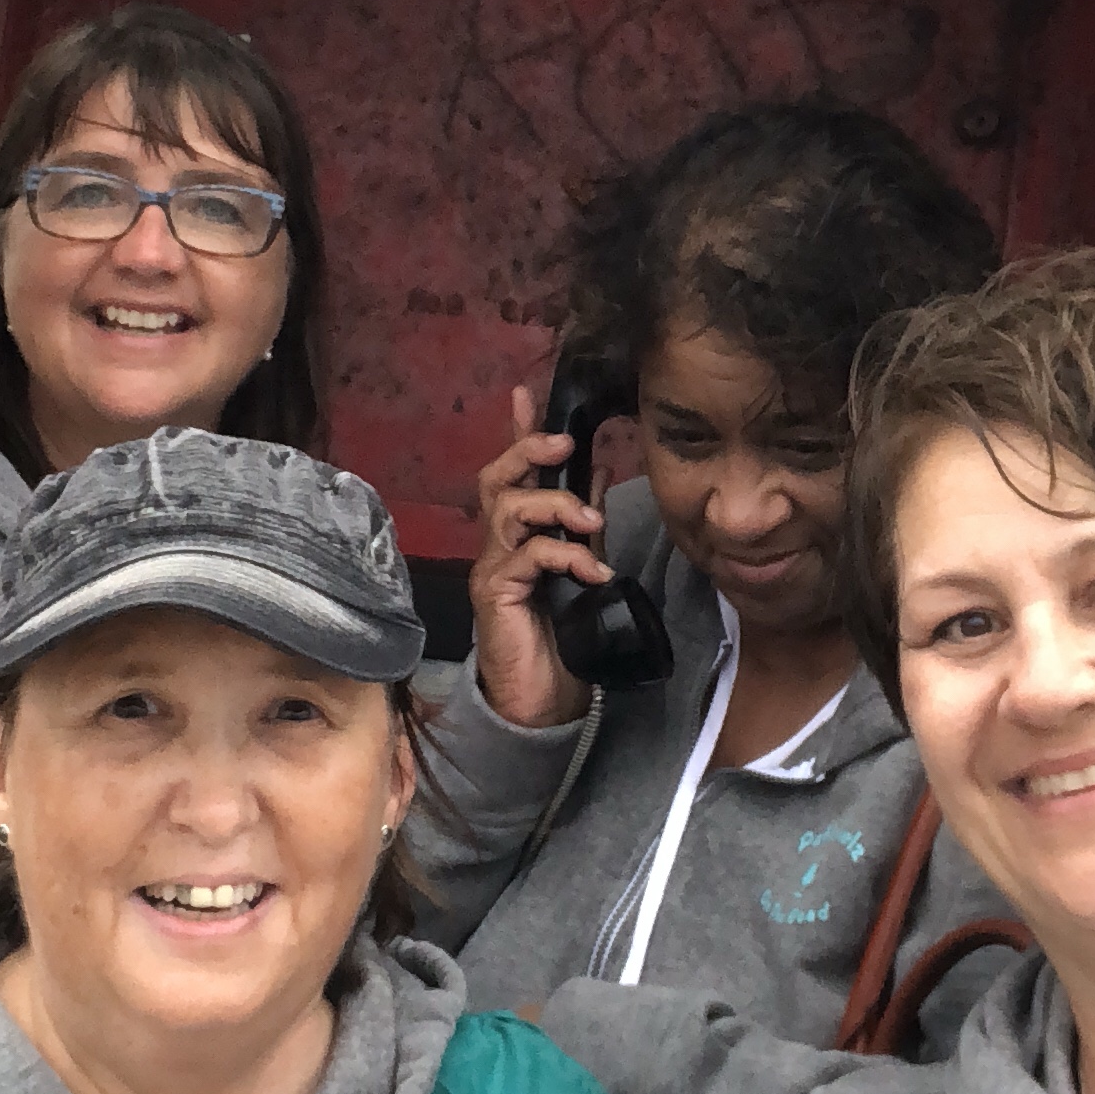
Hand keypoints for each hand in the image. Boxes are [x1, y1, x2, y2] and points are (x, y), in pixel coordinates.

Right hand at [466, 387, 609, 731]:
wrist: (542, 700)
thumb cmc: (559, 637)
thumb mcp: (581, 565)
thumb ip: (585, 521)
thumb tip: (602, 466)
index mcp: (518, 534)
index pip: (514, 472)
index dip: (519, 432)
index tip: (526, 394)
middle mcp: (497, 544)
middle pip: (496, 479)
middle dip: (528, 451)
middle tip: (565, 443)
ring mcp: (492, 567)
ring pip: (509, 509)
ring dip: (557, 506)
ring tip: (593, 523)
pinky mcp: (494, 593)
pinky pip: (528, 554)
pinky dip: (567, 554)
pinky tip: (594, 570)